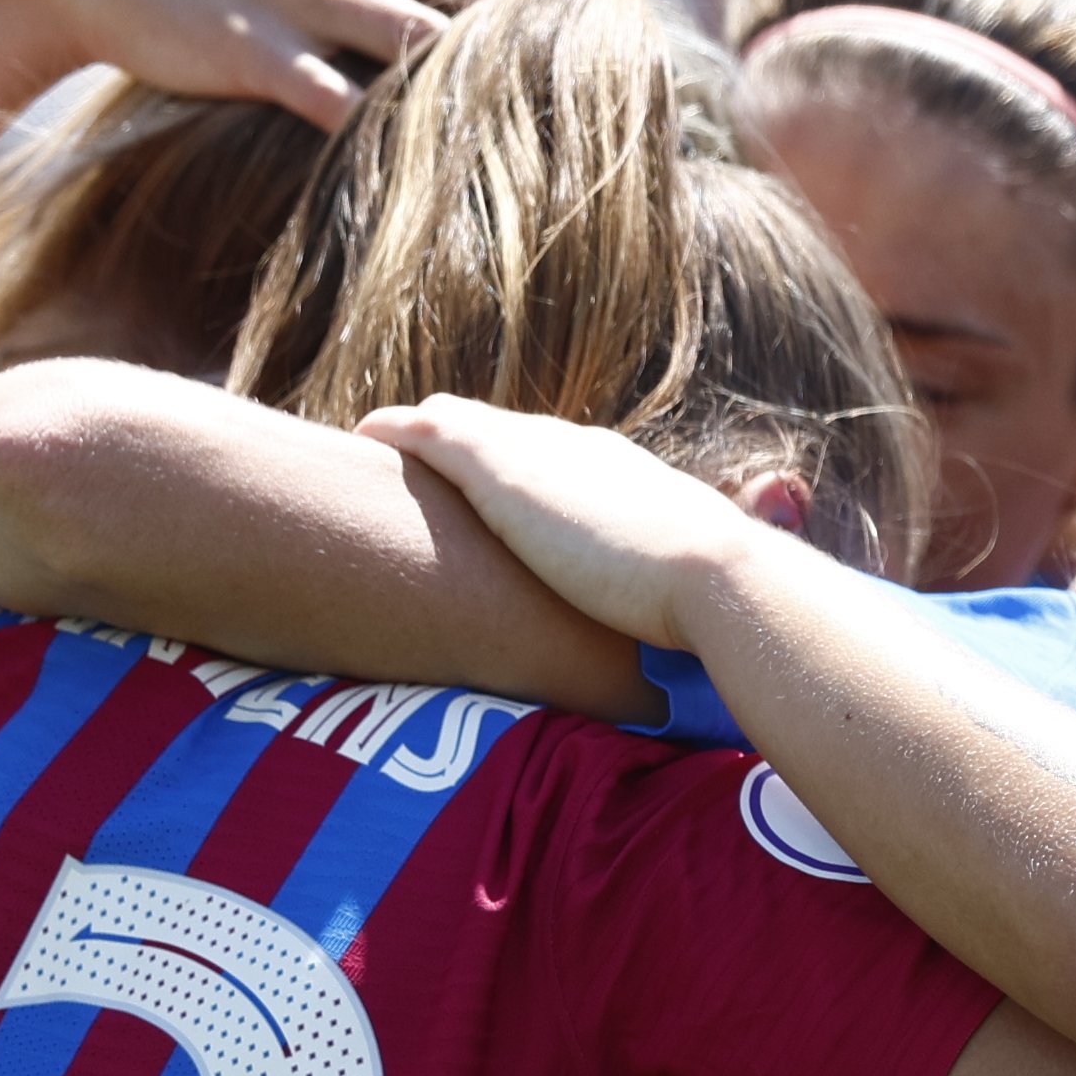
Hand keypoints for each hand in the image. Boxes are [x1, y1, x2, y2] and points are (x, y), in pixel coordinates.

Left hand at [358, 395, 771, 647]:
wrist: (713, 578)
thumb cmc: (712, 606)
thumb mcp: (686, 596)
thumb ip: (666, 605)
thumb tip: (681, 653)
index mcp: (623, 475)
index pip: (558, 461)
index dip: (523, 475)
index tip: (496, 500)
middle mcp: (579, 449)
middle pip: (504, 433)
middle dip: (463, 446)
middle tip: (421, 471)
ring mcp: (538, 452)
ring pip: (459, 421)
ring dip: (420, 435)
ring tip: (378, 454)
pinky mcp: (498, 467)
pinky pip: (426, 431)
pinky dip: (395, 430)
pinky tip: (363, 437)